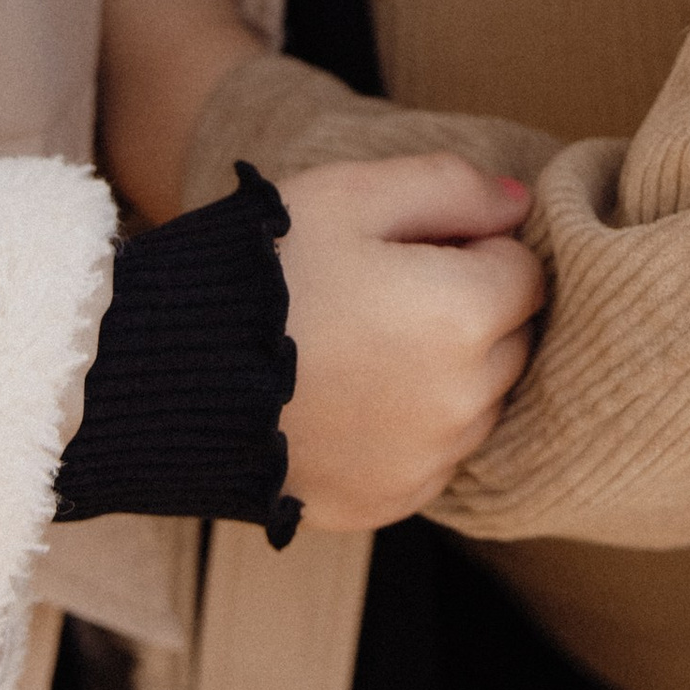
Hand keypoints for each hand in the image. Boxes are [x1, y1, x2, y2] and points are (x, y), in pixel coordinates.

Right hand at [280, 154, 545, 529]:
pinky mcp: (388, 503)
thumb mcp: (350, 194)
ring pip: (478, 403)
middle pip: (511, 340)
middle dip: (469, 311)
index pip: (526, 273)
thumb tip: (518, 203)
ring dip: (445, 374)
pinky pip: (432, 458)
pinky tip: (347, 400)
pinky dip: (408, 430)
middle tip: (383, 294)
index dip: (473, 249)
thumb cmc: (262, 271)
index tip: (410, 250)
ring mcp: (426, 461)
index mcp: (466, 314)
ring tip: (359, 346)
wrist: (163, 375)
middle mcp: (464, 400)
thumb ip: (450, 187)